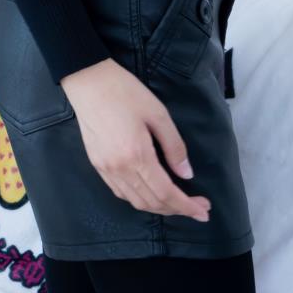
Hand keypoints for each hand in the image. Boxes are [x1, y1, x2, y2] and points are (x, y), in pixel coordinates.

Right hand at [58, 58, 212, 222]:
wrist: (88, 81)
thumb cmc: (125, 92)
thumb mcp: (159, 114)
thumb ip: (175, 147)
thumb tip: (187, 174)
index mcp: (137, 155)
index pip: (166, 193)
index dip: (187, 206)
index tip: (204, 211)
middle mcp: (119, 168)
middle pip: (151, 202)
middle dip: (177, 209)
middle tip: (198, 207)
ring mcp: (105, 169)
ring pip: (135, 202)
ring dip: (159, 208)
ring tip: (178, 203)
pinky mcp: (97, 165)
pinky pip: (121, 193)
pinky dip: (140, 199)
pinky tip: (152, 193)